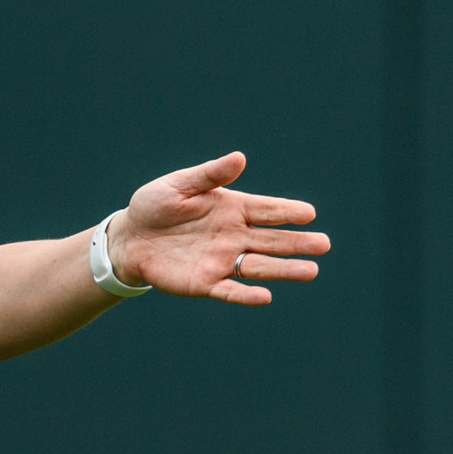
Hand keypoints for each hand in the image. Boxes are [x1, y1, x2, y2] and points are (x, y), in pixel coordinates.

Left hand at [113, 151, 328, 304]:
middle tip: (324, 244)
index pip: (266, 210)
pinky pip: (229, 290)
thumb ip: (209, 174)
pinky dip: (246, 294)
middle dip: (298, 242)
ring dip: (284, 269)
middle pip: (272, 240)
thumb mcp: (178, 185)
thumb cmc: (155, 206)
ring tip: (311, 271)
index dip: (287, 211)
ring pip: (259, 266)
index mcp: (232, 209)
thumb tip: (239, 158)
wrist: (128, 238)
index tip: (308, 213)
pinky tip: (265, 296)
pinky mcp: (205, 282)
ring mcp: (222, 260)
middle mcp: (234, 236)